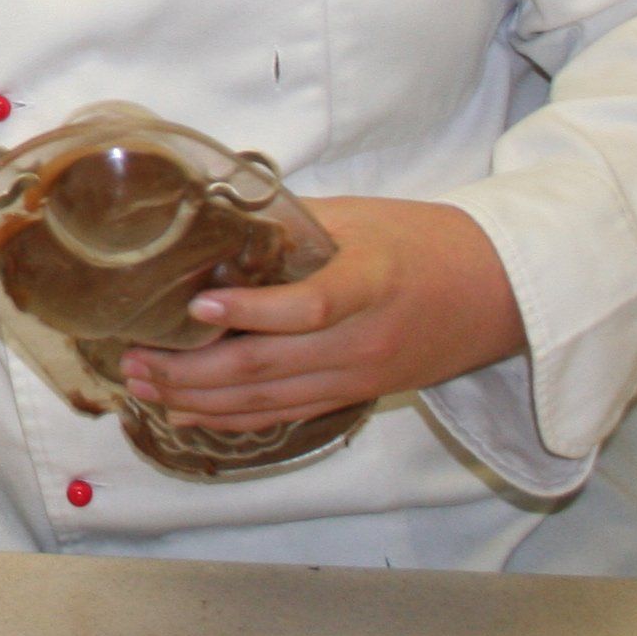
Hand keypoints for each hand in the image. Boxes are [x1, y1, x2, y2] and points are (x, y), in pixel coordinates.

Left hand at [121, 197, 524, 430]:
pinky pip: (286, 414)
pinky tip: (187, 414)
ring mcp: (359, 376)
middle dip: (193, 371)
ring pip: (269, 400)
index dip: (251, 311)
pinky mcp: (357, 396)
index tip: (197, 304)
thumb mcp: (362, 218)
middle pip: (270, 367)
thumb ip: (293, 227)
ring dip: (199, 399)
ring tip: (143, 387)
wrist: (501, 294)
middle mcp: (363, 340)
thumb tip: (217, 223)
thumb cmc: (428, 242)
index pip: (309, 306)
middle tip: (135, 360)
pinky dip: (233, 418)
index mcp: (370, 283)